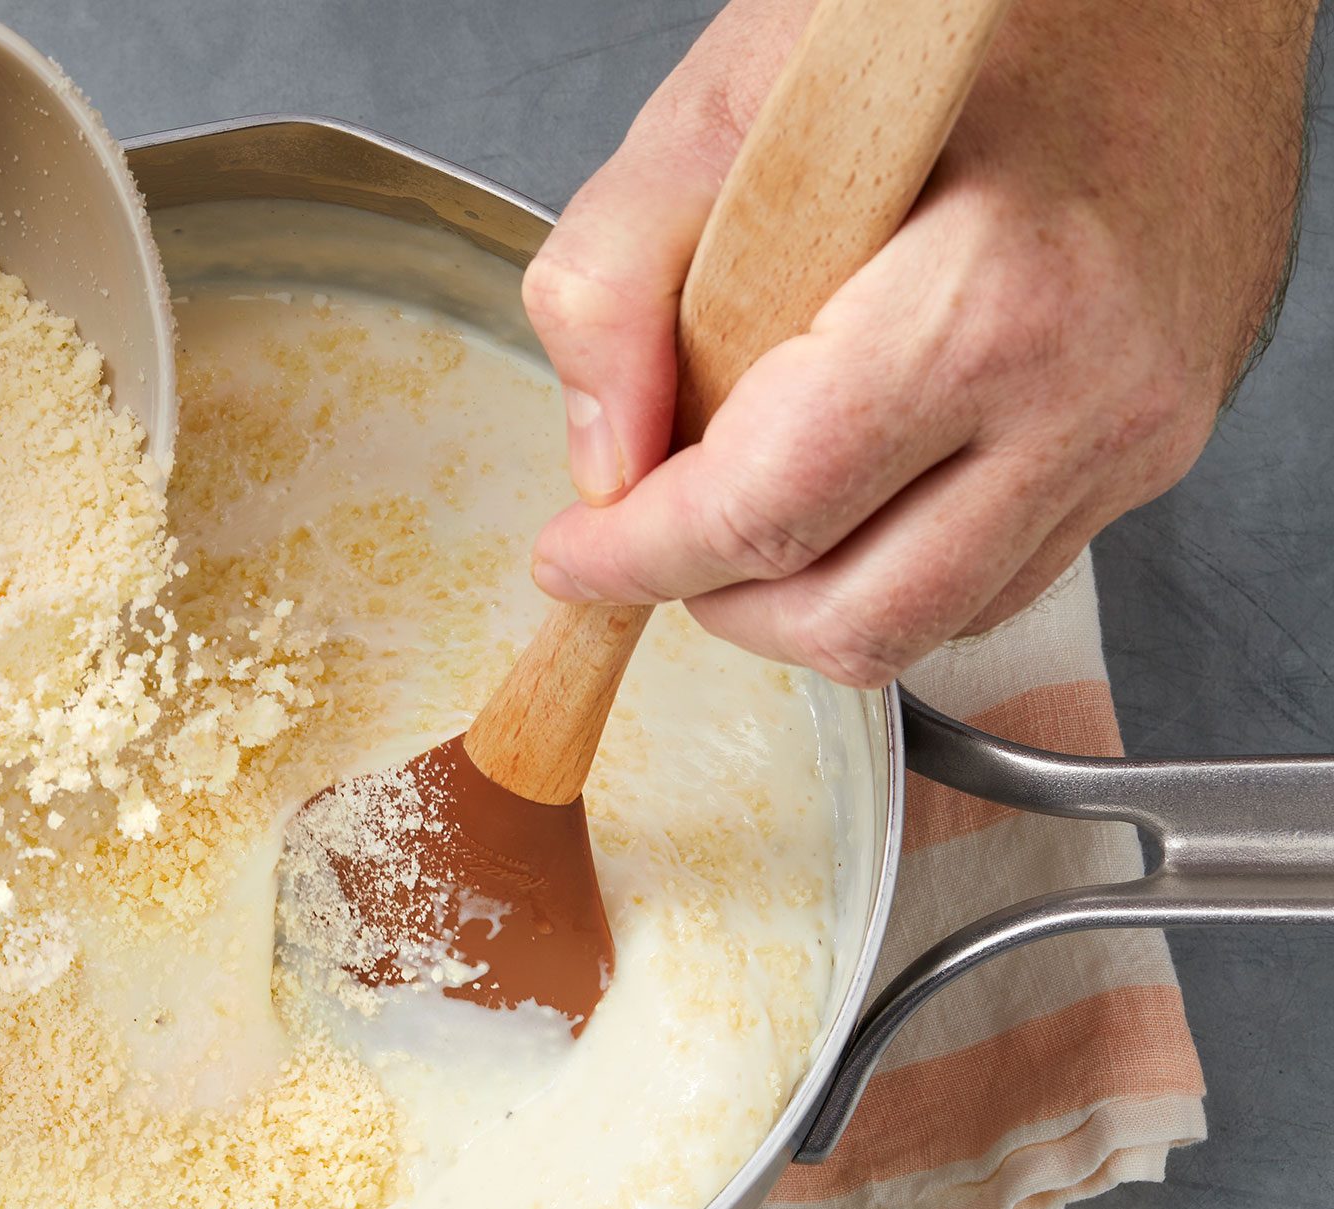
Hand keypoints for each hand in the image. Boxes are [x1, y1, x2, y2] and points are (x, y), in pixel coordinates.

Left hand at [521, 0, 1312, 686]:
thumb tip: (603, 454)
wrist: (1156, 0)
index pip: (771, 511)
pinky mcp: (1148, 452)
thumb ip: (616, 276)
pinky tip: (844, 488)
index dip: (640, 557)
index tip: (572, 554)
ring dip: (803, 603)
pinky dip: (891, 570)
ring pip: (930, 627)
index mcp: (982, 299)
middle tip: (648, 543)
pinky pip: (997, 582)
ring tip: (740, 509)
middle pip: (854, 616)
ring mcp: (1129, 435)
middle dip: (715, 603)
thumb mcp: (730, 105)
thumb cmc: (961, 24)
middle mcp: (1080, 392)